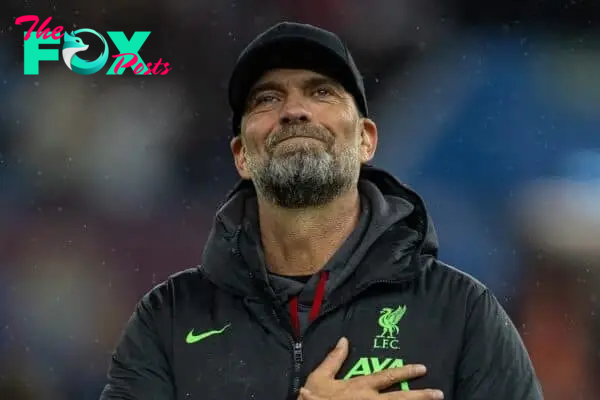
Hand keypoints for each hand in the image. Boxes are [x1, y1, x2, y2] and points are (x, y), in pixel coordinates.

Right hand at [298, 337, 443, 399]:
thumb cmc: (313, 399)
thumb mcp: (319, 377)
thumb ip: (334, 359)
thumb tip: (344, 340)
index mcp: (359, 387)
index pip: (387, 377)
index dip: (405, 372)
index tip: (423, 369)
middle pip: (400, 399)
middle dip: (420, 396)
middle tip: (439, 394)